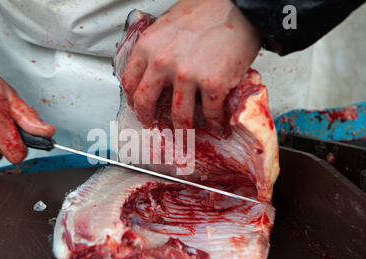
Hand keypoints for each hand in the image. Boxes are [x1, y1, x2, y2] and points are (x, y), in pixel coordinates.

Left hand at [121, 0, 260, 131]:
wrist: (239, 5)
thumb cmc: (209, 9)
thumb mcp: (170, 24)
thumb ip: (159, 48)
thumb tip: (157, 68)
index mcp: (149, 46)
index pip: (130, 81)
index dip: (132, 98)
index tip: (137, 105)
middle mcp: (163, 62)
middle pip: (146, 101)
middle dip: (148, 118)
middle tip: (152, 125)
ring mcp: (187, 75)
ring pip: (179, 114)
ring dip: (183, 129)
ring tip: (185, 135)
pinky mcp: (212, 84)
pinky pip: (210, 113)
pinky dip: (214, 122)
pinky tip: (215, 124)